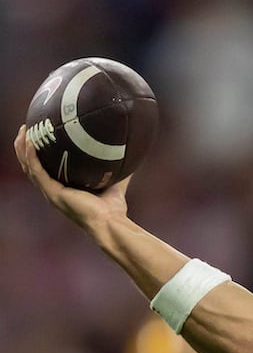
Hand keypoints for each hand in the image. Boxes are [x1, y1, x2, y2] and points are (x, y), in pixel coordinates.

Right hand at [13, 124, 131, 230]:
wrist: (111, 223)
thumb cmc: (114, 210)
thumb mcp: (115, 184)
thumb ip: (119, 170)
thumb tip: (130, 154)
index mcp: (65, 190)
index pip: (46, 169)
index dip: (41, 154)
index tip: (42, 134)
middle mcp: (54, 192)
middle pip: (32, 166)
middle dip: (26, 147)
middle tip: (27, 128)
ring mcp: (52, 194)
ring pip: (29, 167)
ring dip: (23, 148)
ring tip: (23, 130)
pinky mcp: (53, 194)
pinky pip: (36, 171)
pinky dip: (31, 156)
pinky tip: (29, 141)